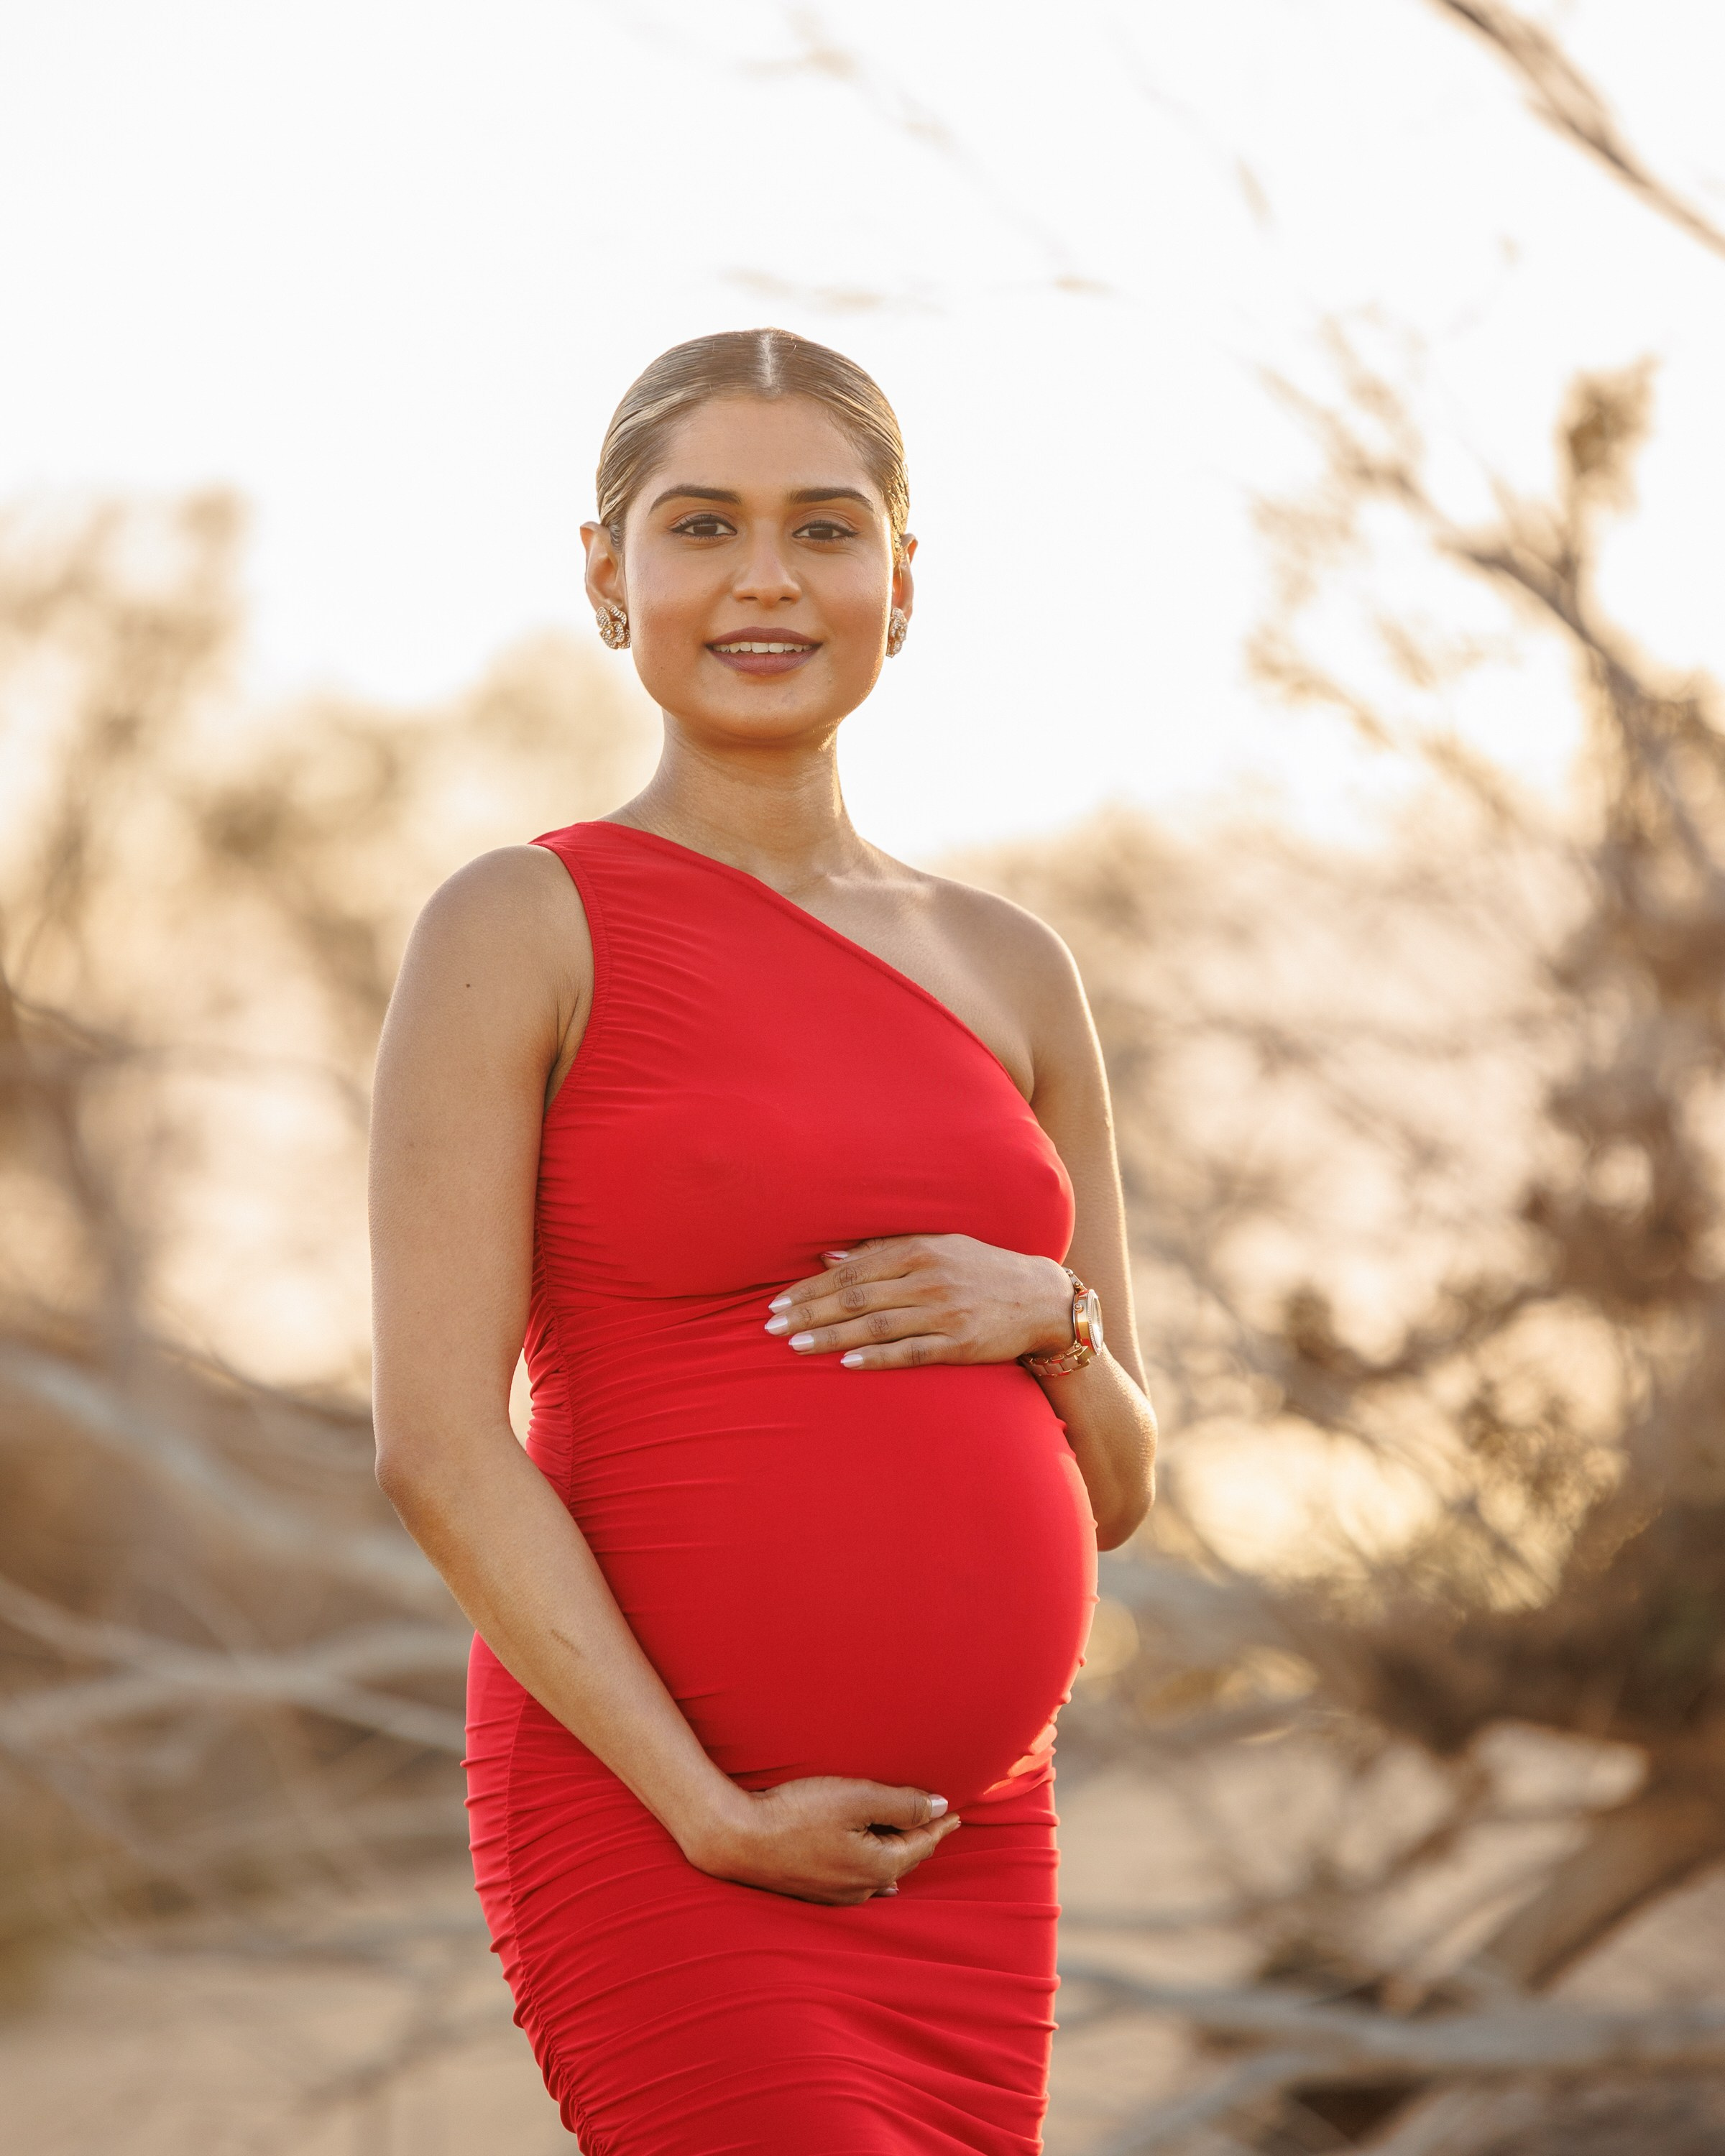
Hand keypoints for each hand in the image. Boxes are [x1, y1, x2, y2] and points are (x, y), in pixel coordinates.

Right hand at [681, 1776, 961, 1904]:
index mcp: (877, 1866)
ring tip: (912, 1840)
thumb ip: (901, 1804)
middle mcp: (861, 1888)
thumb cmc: (796, 1814)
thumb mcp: (856, 1798)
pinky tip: (877, 1876)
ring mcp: (836, 1894)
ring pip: (881, 1873)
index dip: (939, 1824)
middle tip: (939, 1820)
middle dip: (922, 1839)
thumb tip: (939, 1806)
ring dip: (897, 1853)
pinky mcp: (814, 1890)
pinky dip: (874, 1866)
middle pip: (902, 1860)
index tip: (956, 1812)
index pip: (920, 1843)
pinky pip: (859, 1881)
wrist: (737, 1839)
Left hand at [764, 1234, 1075, 1371]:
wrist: (1042, 1298)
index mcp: (919, 1250)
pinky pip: (910, 1353)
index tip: (778, 1302)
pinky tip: (846, 1363)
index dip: (811, 1288)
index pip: (851, 1270)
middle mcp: (928, 1278)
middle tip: (770, 1327)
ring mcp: (944, 1312)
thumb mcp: (938, 1245)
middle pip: (855, 1296)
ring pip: (875, 1325)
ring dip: (831, 1336)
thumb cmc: (982, 1268)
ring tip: (794, 1346)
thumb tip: (830, 1257)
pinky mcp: (960, 1344)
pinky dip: (876, 1357)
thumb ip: (884, 1251)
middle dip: (809, 1312)